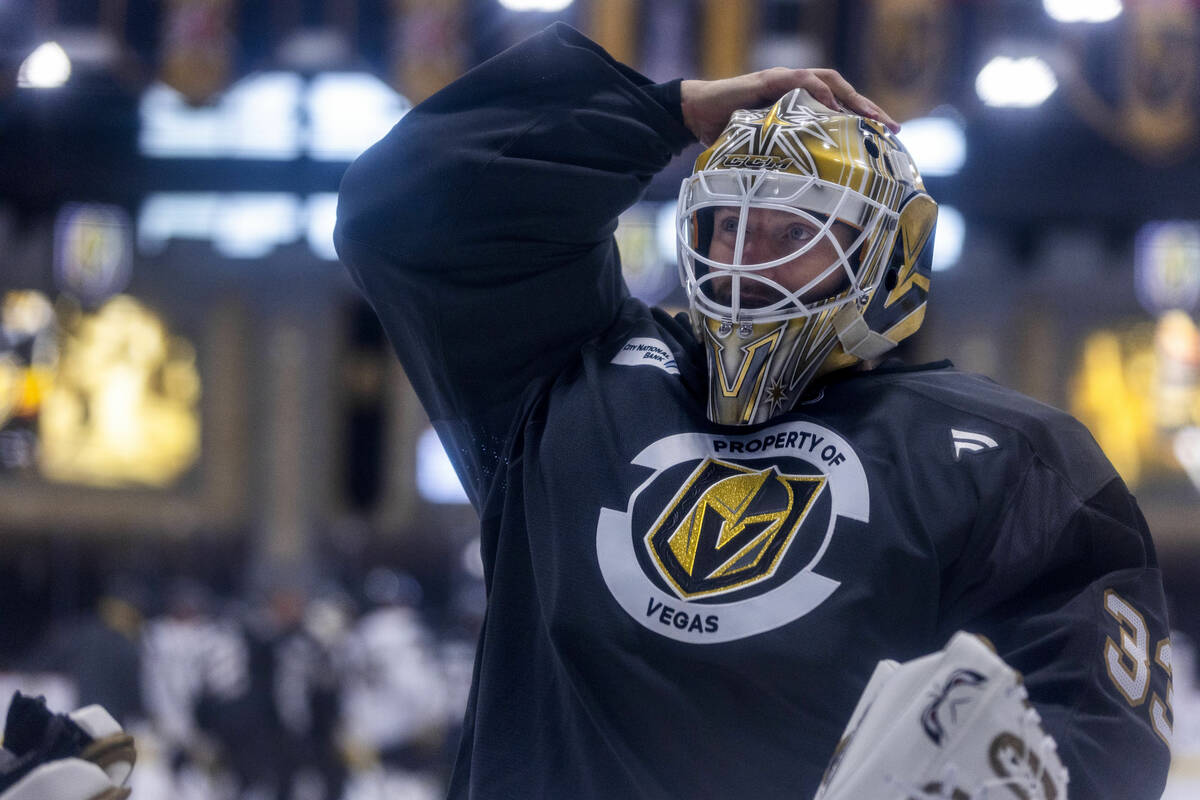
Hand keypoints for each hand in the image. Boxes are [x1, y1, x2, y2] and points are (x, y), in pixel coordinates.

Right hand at [680, 68, 898, 145]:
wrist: (695, 115)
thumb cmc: (726, 136)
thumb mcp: (763, 152)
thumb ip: (783, 163)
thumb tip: (803, 200)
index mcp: (799, 105)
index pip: (840, 107)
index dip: (864, 120)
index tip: (888, 138)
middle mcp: (796, 90)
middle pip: (843, 91)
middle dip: (869, 108)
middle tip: (891, 128)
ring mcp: (783, 81)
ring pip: (829, 80)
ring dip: (852, 98)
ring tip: (869, 118)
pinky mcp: (768, 80)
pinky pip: (800, 81)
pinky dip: (818, 93)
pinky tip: (832, 108)